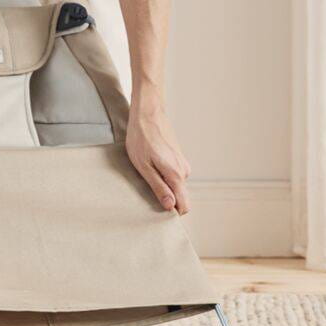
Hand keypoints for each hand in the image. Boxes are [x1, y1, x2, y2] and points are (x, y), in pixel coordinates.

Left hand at [125, 95, 190, 213]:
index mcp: (176, 175)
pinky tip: (151, 164)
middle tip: (146, 186)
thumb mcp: (144, 167)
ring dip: (164, 184)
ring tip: (146, 171)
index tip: (156, 208)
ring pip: (176, 185)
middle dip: (166, 197)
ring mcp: (182, 162)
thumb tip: (170, 207)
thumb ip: (158, 187)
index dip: (172, 211)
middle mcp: (184, 170)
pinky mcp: (178, 157)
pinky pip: (174, 175)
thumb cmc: (141, 139)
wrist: (147, 113)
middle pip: (180, 196)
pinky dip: (164, 175)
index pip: (184, 205)